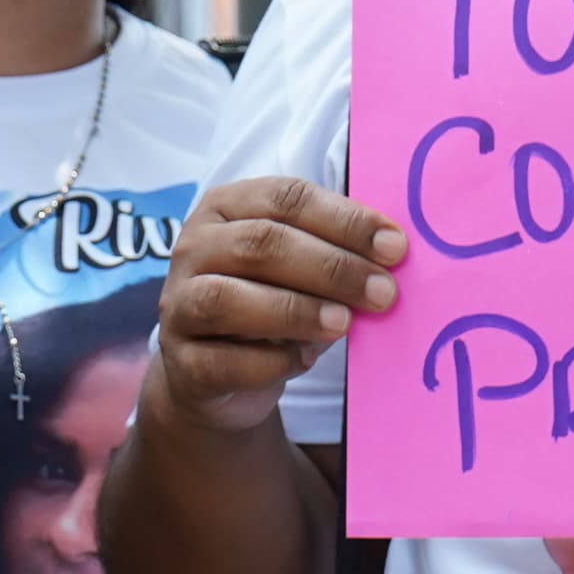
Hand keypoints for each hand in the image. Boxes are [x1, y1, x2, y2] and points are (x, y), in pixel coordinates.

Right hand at [148, 177, 404, 438]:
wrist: (216, 374)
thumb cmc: (270, 301)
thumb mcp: (300, 266)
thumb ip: (335, 252)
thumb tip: (393, 253)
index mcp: (226, 206)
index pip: (286, 198)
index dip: (344, 220)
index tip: (395, 246)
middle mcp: (194, 248)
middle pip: (260, 244)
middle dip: (331, 267)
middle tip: (384, 292)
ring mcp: (178, 305)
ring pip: (228, 299)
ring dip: (295, 310)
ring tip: (344, 323)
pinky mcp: (182, 363)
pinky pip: (223, 360)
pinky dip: (270, 362)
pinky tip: (304, 359)